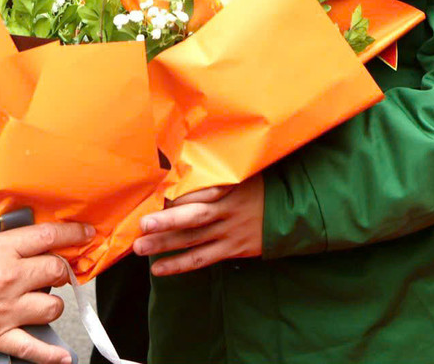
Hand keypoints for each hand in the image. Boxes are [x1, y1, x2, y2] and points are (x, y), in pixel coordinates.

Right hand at [0, 222, 90, 362]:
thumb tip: (6, 242)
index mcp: (1, 250)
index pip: (49, 236)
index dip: (73, 233)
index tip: (85, 233)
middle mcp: (9, 278)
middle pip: (55, 271)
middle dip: (60, 271)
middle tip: (56, 273)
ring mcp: (4, 309)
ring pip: (51, 307)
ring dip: (53, 304)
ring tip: (45, 302)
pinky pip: (32, 348)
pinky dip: (50, 354)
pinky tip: (62, 356)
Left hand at [133, 177, 264, 275]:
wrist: (292, 213)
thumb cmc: (261, 187)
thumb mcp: (243, 173)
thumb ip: (217, 172)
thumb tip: (182, 165)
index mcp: (230, 186)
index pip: (199, 191)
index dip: (175, 195)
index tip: (152, 195)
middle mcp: (228, 210)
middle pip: (194, 216)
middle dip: (167, 221)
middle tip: (142, 224)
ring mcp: (230, 232)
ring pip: (193, 240)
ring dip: (165, 244)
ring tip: (140, 247)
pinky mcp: (232, 249)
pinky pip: (202, 259)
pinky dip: (179, 264)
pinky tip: (158, 268)